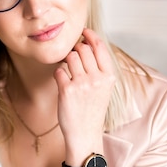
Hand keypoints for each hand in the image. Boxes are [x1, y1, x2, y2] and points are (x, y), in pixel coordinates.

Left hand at [54, 28, 115, 158]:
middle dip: (76, 49)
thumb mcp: (104, 88)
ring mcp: (82, 84)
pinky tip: (62, 82)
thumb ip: (99, 69)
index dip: (90, 35)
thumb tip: (87, 44)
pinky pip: (59, 71)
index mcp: (108, 77)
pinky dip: (58, 74)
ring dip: (66, 60)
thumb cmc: (93, 110)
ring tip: (68, 70)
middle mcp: (97, 79)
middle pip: (83, 49)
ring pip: (70, 57)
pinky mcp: (67, 90)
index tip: (83, 32)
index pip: (100, 47)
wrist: (85, 134)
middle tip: (73, 57)